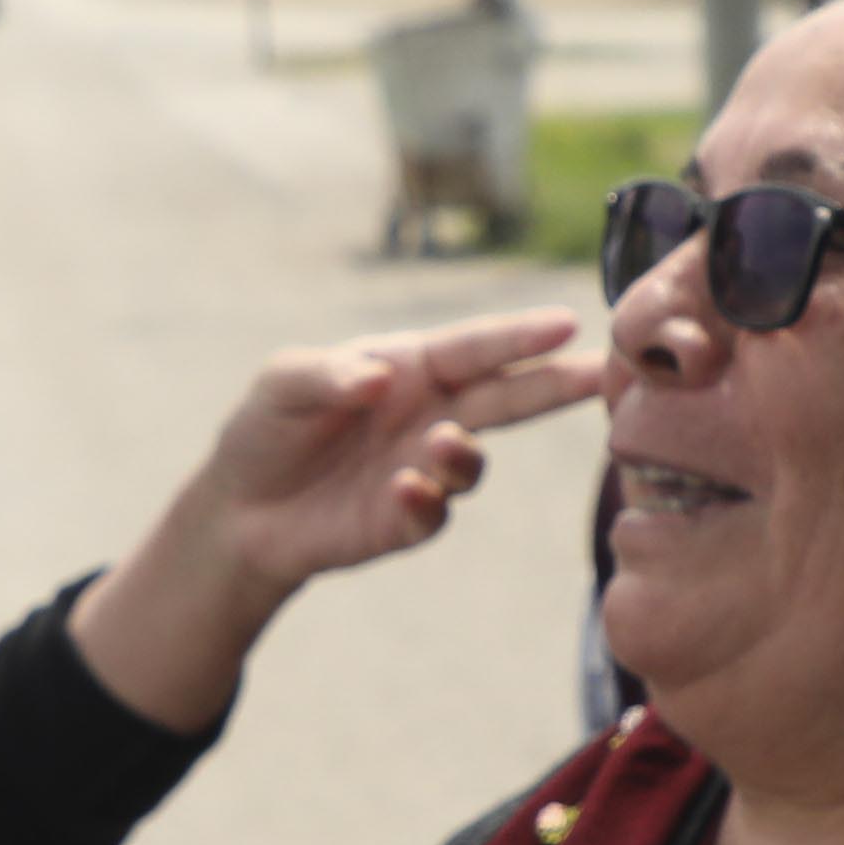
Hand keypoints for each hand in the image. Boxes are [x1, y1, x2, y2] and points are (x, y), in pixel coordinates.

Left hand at [69, 313, 607, 730]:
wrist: (240, 507)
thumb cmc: (268, 425)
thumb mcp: (283, 382)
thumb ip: (329, 373)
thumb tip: (383, 379)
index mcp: (409, 365)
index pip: (473, 347)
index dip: (517, 337)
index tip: (567, 325)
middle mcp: (430, 414)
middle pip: (505, 398)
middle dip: (556, 385)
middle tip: (603, 374)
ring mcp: (422, 468)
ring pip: (473, 462)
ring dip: (465, 454)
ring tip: (441, 445)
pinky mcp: (405, 520)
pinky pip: (433, 514)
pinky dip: (425, 502)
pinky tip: (402, 489)